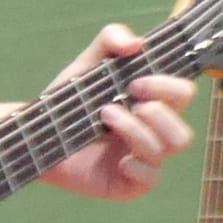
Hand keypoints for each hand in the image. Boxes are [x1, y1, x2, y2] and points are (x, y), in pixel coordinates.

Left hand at [42, 24, 196, 200]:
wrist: (37, 133)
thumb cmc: (68, 101)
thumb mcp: (87, 64)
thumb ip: (110, 39)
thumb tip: (136, 44)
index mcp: (152, 105)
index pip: (183, 95)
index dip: (168, 87)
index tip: (136, 82)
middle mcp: (153, 134)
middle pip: (184, 131)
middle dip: (159, 113)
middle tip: (127, 100)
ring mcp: (143, 161)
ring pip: (168, 149)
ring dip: (138, 130)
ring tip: (106, 116)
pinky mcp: (128, 183)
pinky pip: (151, 178)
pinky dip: (136, 165)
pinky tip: (115, 158)